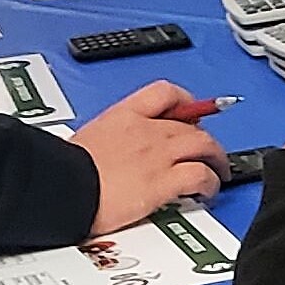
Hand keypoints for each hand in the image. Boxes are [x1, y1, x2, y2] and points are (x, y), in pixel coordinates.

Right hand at [72, 80, 231, 234]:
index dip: (185, 101)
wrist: (65, 186)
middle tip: (209, 150)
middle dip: (206, 138)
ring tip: (219, 171)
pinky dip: (210, 182)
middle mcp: (147, 130)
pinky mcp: (164, 181)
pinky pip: (200, 175)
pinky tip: (208, 191)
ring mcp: (158, 154)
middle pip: (192, 125)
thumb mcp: (86, 139)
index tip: (192, 112)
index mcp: (124, 115)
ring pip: (204, 146)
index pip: (164, 93)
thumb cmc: (66, 169)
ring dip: (217, 159)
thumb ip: (109, 139)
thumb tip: (108, 152)